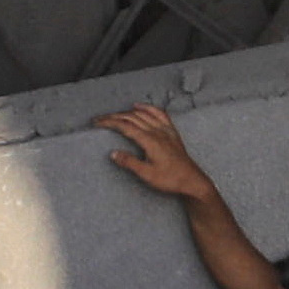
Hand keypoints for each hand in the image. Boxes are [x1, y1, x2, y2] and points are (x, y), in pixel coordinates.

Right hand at [95, 105, 218, 202]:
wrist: (192, 181)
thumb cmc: (171, 179)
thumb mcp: (147, 175)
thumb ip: (130, 163)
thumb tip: (113, 153)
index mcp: (150, 141)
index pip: (125, 126)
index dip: (109, 122)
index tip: (96, 122)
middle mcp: (158, 132)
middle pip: (132, 117)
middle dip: (114, 116)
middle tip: (100, 119)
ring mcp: (166, 131)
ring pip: (144, 114)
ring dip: (127, 112)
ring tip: (114, 114)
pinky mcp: (172, 133)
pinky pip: (160, 114)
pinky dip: (148, 108)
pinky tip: (140, 107)